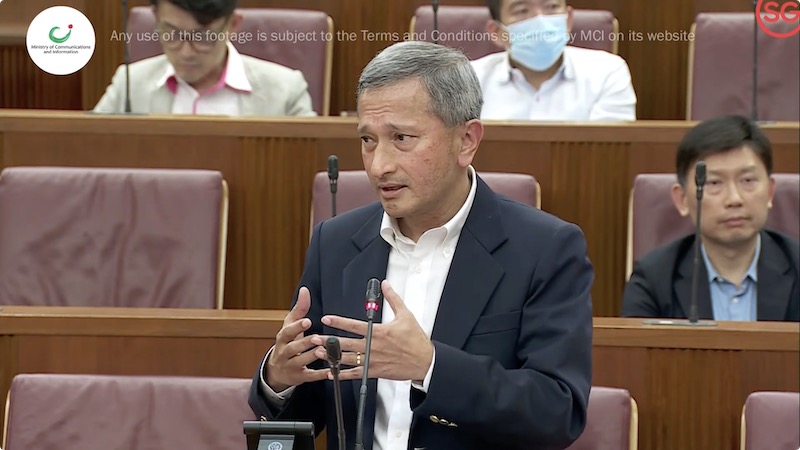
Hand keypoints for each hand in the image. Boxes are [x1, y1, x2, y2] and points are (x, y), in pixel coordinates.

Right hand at [266, 287, 328, 390]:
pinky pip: (310, 376)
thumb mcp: (290, 326)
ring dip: (312, 356)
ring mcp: (291, 365)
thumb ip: (299, 309)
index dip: (297, 327)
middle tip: (317, 338)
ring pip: (301, 362)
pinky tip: (331, 371)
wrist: (276, 370)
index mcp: (283, 338)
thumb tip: (305, 290)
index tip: (308, 321)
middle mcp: (284, 352)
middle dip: (305, 343)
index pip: (288, 332)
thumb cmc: (287, 343)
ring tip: (324, 351)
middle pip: (293, 348)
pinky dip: (320, 374)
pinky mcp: (299, 377)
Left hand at [314, 280, 433, 382]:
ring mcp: (372, 360)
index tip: (326, 319)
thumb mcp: (406, 315)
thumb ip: (393, 299)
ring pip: (348, 359)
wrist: (424, 362)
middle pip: (346, 343)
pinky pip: (355, 374)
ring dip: (332, 356)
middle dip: (328, 341)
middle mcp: (373, 346)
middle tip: (314, 339)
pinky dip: (343, 374)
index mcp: (379, 332)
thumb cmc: (416, 340)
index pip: (354, 325)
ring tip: (318, 354)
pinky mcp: (374, 372)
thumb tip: (385, 285)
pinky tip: (332, 373)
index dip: (338, 322)